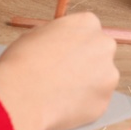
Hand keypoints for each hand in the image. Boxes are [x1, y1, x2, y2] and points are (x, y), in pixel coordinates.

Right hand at [0, 13, 118, 129]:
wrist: (21, 94)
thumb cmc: (23, 62)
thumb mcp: (37, 33)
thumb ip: (58, 37)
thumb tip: (60, 45)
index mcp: (88, 23)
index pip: (88, 31)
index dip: (74, 45)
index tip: (65, 54)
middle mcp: (104, 46)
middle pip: (99, 54)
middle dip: (86, 64)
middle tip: (64, 75)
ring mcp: (108, 75)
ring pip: (100, 80)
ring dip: (86, 85)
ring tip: (60, 93)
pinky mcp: (104, 102)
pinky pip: (94, 102)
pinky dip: (82, 105)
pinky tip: (62, 106)